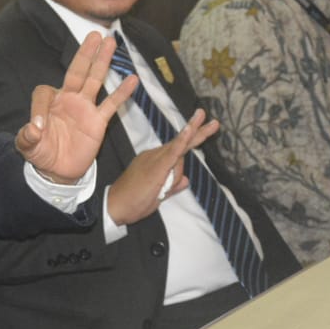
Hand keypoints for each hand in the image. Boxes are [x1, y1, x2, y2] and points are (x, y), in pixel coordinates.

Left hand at [15, 32, 136, 182]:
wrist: (59, 170)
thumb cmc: (41, 153)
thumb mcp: (27, 146)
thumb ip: (26, 137)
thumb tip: (33, 129)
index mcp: (47, 102)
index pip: (44, 92)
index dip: (39, 108)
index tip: (37, 127)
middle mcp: (67, 99)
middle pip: (76, 71)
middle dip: (84, 53)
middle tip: (95, 34)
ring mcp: (84, 108)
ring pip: (94, 80)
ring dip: (102, 62)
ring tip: (111, 41)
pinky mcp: (97, 121)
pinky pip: (111, 105)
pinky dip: (121, 93)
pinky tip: (132, 79)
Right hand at [104, 108, 218, 225]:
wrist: (114, 206)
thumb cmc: (133, 202)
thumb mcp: (158, 195)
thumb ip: (173, 186)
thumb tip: (186, 180)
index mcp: (155, 161)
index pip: (178, 151)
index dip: (193, 137)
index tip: (207, 127)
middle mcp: (155, 155)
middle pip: (181, 145)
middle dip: (198, 131)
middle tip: (215, 122)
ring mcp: (155, 159)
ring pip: (178, 158)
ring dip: (174, 176)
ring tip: (157, 190)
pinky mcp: (156, 166)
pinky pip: (172, 152)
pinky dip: (182, 141)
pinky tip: (189, 131)